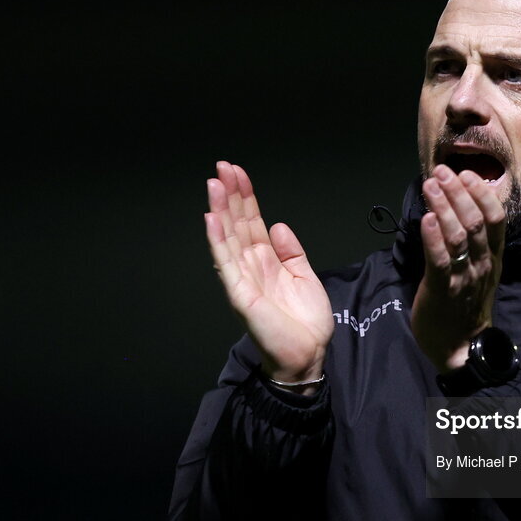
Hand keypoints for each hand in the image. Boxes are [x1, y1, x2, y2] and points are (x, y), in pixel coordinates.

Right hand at [205, 161, 333, 385]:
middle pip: (237, 224)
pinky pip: (226, 263)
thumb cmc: (306, 322)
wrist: (308, 354)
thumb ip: (291, 251)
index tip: (238, 173)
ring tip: (213, 183)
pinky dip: (218, 241)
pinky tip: (212, 219)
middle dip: (230, 195)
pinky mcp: (241, 294)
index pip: (252, 222)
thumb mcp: (305, 276)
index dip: (245, 197)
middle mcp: (251, 266)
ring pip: (228, 238)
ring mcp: (243, 279)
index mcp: (266, 261)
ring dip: (220, 210)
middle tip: (222, 167)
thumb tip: (278, 225)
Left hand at [411, 165, 506, 372]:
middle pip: (475, 221)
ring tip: (429, 185)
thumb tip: (460, 208)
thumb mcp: (479, 271)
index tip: (466, 174)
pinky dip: (433, 237)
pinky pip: (441, 260)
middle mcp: (482, 264)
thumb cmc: (465, 305)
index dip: (481, 193)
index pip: (496, 219)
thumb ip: (474, 243)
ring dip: (443, 206)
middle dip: (457, 192)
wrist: (460, 347)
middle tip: (441, 172)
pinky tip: (427, 218)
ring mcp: (464, 277)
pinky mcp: (443, 289)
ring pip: (458, 235)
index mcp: (493, 257)